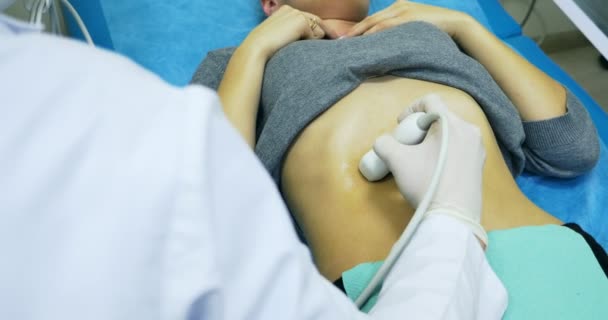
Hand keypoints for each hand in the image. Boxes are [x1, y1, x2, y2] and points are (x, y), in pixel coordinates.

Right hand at [242, 5, 337, 58]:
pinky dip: (311, 42)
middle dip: (327, 31)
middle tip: (338, 39)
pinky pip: (315, 35)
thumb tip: (312, 39)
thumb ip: (293, 34)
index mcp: (285, 11)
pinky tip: (299, 45)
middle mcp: (291, 9)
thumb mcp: (279, 36)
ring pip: (317, 29)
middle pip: (316, 22)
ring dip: (315, 39)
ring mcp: (297, 14)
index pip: (308, 19)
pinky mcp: (301, 22)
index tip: (331, 36)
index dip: (319, 29)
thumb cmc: (265, 47)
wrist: (257, 47)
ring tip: (310, 46)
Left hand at [344, 0, 469, 37]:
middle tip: (339, 42)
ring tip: (346, 44)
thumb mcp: (415, 29)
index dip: (358, 30)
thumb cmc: (436, 31)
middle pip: (370, 20)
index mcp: (398, 8)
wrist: (456, 24)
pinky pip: (385, 26)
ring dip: (359, 34)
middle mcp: (398, 7)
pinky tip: (363, 42)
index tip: (346, 39)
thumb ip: (401, 34)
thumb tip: (388, 49)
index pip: (374, 20)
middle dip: (354, 31)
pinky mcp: (408, 18)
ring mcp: (403, 11)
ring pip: (375, 23)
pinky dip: (373, 34)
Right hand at [373, 94, 487, 243]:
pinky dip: (446, 151)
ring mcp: (478, 149)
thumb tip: (383, 142)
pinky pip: (460, 148)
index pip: (431, 100)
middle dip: (422, 127)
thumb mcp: (397, 161)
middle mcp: (469, 131)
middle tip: (409, 143)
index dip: (411, 108)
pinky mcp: (480, 165)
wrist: (452, 216)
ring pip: (452, 133)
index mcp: (451, 123)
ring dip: (434, 139)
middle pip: (442, 117)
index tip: (401, 125)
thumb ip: (384, 144)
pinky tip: (435, 169)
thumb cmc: (426, 182)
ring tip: (421, 157)